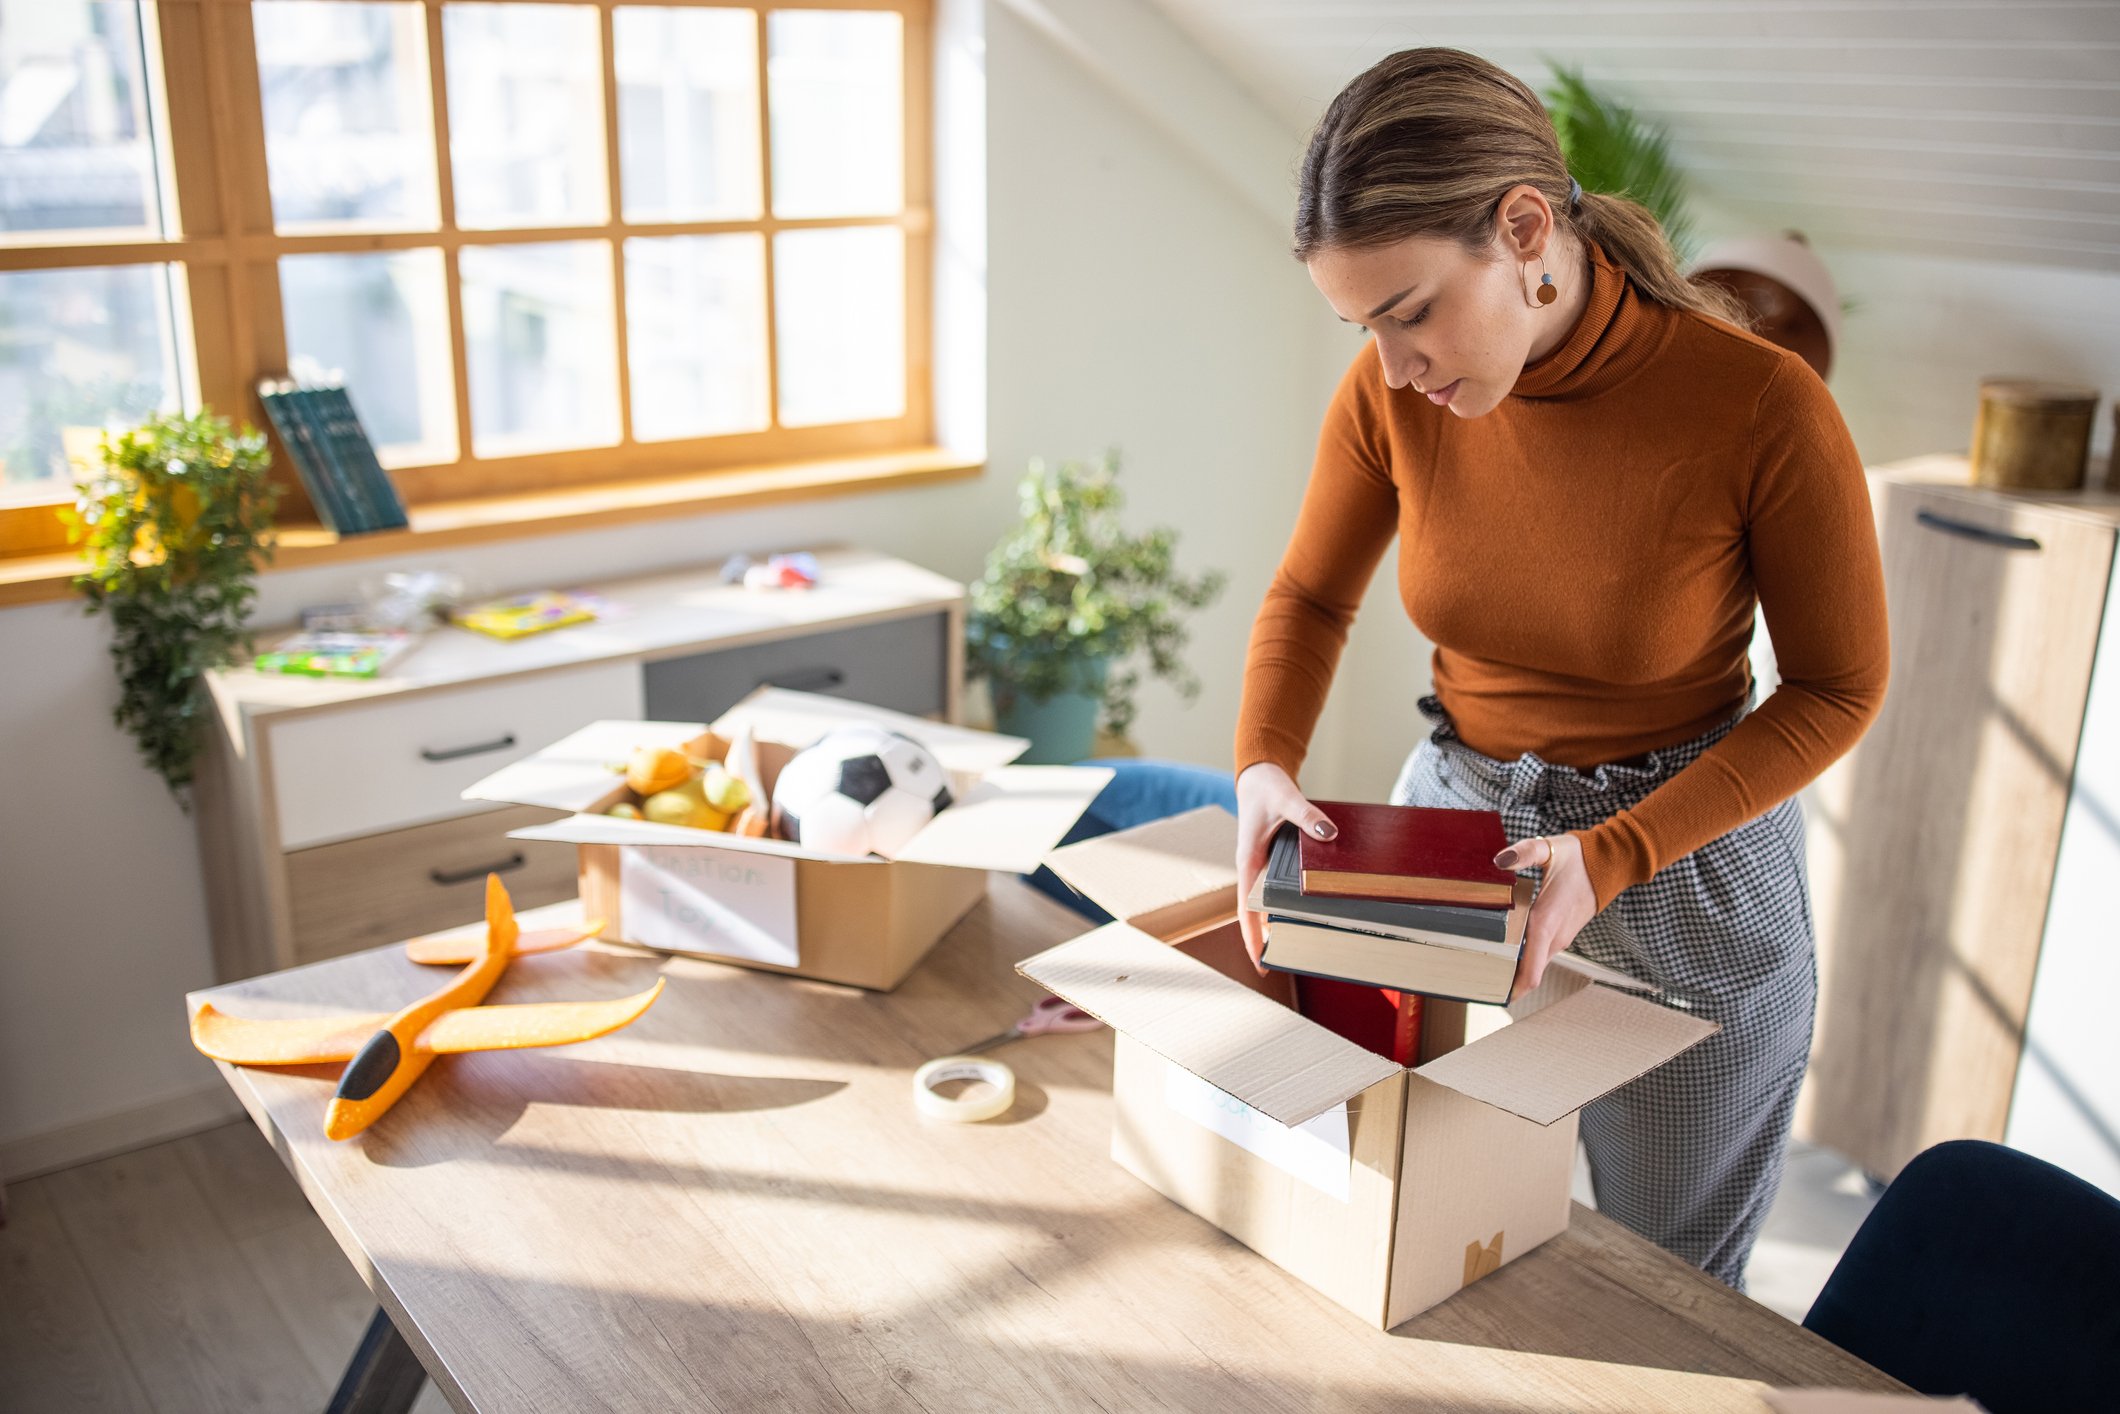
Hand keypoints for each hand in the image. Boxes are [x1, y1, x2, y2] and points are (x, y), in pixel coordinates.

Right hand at [1235, 762, 1335, 976]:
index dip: (1254, 938)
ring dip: (1285, 920)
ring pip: (1272, 900)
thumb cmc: (1266, 787)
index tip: (1262, 963)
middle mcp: (1254, 868)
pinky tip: (1314, 908)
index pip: (1248, 909)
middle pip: (1260, 912)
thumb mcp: (1286, 798)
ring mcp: (1265, 865)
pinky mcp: (1276, 859)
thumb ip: (1307, 816)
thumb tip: (1330, 833)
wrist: (1259, 773)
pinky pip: (1283, 886)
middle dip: (1273, 938)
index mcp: (1249, 862)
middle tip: (1294, 961)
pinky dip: (1295, 899)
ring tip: (1307, 942)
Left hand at [1495, 833, 1594, 995]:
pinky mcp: (1562, 933)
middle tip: (1473, 981)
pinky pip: (1539, 954)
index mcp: (1546, 923)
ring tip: (1482, 966)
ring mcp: (1560, 938)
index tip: (1488, 996)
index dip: (1510, 990)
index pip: (1530, 973)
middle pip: (1527, 974)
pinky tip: (1503, 948)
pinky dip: (1522, 958)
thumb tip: (1500, 861)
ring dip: (1512, 970)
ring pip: (1533, 965)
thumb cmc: (1579, 858)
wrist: (1610, 863)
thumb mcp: (1549, 850)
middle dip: (1503, 981)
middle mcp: (1554, 937)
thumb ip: (1524, 853)